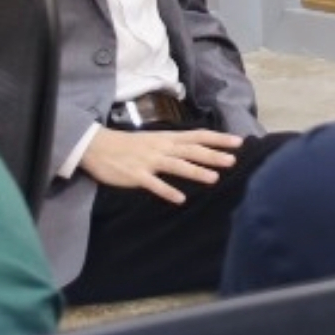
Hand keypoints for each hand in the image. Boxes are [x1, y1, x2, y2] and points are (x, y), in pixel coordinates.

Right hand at [80, 125, 243, 205]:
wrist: (96, 146)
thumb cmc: (128, 145)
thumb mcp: (154, 140)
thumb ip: (174, 145)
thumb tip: (196, 149)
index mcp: (167, 138)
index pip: (198, 136)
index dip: (218, 139)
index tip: (238, 142)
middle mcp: (161, 148)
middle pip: (191, 150)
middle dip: (212, 155)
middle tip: (232, 161)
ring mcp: (149, 161)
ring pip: (177, 166)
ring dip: (195, 172)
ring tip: (214, 178)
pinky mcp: (136, 175)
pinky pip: (154, 184)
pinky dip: (167, 191)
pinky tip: (180, 199)